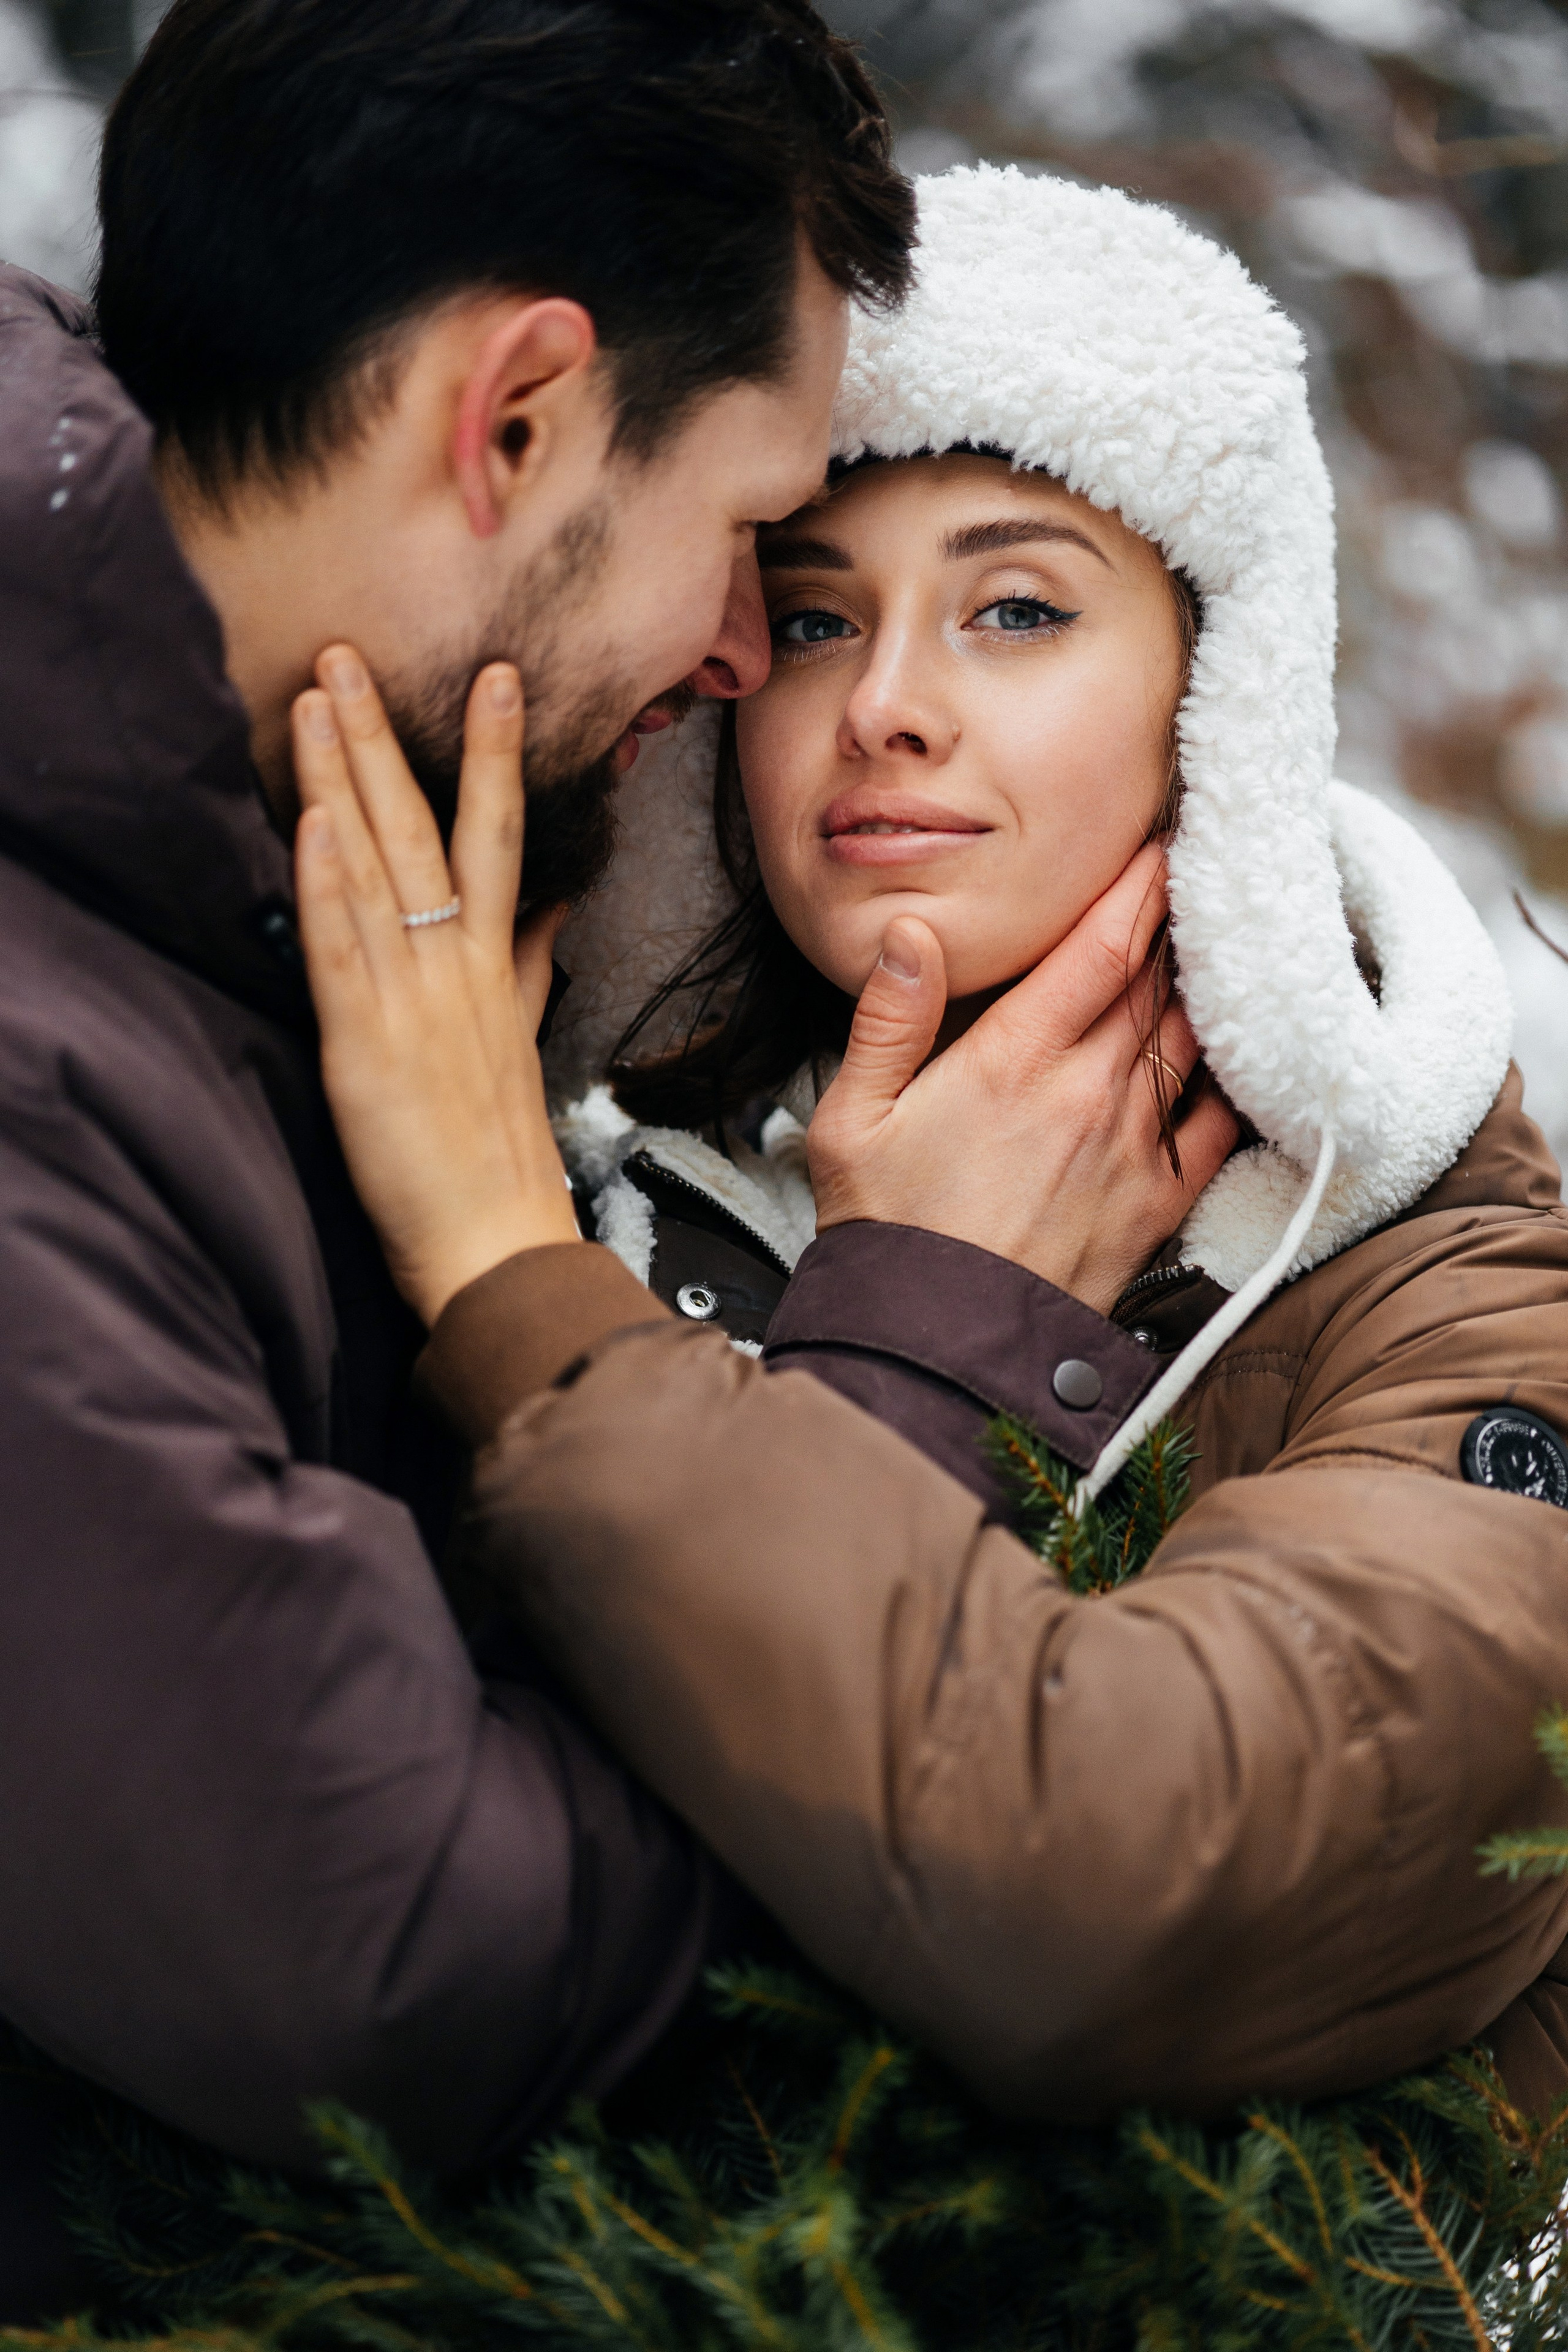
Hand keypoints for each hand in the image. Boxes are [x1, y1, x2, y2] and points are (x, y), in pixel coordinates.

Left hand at [292, 645, 577, 1327]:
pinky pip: (343, 952)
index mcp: (492, 965)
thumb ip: (528, 963)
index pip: (498, 837)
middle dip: (385, 736)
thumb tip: (551, 906)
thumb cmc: (502, 1152)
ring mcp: (413, 1001)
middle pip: (424, 829)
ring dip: (341, 780)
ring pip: (376, 871)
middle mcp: (456, 968)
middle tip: (349, 655)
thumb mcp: (520, 1038)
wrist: (499, 1242)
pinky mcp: (365, 1046)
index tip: (497, 678)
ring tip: (314, 702)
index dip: (496, 754)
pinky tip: (313, 826)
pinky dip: (327, 886)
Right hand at [807, 843, 1239, 1315]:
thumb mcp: (851, 1120)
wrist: (937, 1344)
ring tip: (1221, 938)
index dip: (1139, 885)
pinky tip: (1240, 1046)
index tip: (1162, 843)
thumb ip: (889, 1019)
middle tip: (1202, 871)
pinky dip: (1233, 1074)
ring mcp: (1132, 1148)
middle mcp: (1087, 1094)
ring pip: (1188, 1037)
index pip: (1100, 947)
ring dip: (1205, 984)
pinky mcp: (1158, 1202)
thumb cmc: (888, 1234)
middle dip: (1178, 920)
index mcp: (1012, 1062)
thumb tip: (915, 932)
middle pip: (1155, 980)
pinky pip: (1218, 1122)